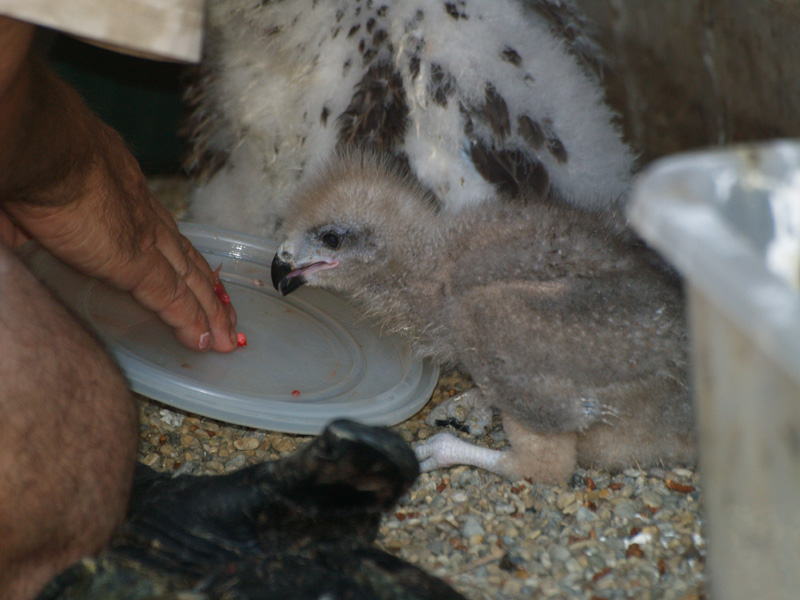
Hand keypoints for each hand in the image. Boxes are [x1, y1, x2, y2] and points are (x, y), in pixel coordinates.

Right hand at [2, 125, 238, 351]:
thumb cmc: (28, 155)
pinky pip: (170, 297)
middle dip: (206, 288)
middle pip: (184, 258)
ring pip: (187, 279)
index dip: (179, 256)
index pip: (160, 230)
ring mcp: (143, 236)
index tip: (195, 276)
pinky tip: (203, 340)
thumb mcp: (33, 192)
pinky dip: (190, 320)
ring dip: (209, 310)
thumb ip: (28, 224)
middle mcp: (141, 213)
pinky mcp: (135, 261)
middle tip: (225, 314)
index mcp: (120, 191)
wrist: (38, 141)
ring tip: (225, 336)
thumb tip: (14, 237)